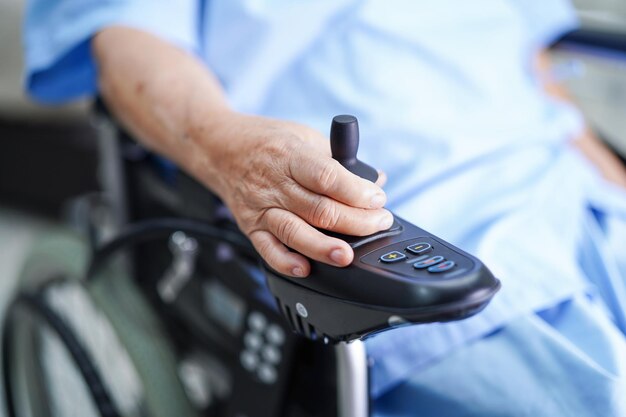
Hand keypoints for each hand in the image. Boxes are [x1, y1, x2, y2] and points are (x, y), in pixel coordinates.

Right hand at [193, 112, 392, 276]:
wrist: (219, 148)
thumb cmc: (265, 142)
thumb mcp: (304, 137)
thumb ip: (339, 160)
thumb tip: (375, 179)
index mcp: (290, 156)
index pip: (327, 177)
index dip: (357, 192)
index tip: (378, 199)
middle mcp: (274, 183)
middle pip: (319, 209)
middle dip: (355, 221)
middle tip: (378, 224)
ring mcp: (261, 207)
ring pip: (295, 232)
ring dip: (324, 247)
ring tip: (347, 255)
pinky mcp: (250, 226)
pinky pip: (268, 249)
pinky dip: (286, 262)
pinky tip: (305, 268)